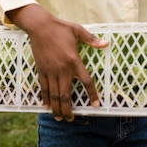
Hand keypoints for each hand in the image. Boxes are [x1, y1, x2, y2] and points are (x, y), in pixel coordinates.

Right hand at [7, 4, 108, 120]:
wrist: (40, 26)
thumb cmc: (60, 28)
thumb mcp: (78, 31)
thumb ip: (92, 40)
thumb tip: (106, 43)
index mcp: (74, 61)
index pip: (86, 81)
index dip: (92, 94)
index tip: (96, 104)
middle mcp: (62, 69)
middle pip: (66, 95)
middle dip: (68, 110)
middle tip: (70, 119)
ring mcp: (51, 71)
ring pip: (54, 95)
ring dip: (56, 108)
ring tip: (59, 118)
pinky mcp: (41, 70)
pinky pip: (43, 87)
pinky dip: (45, 98)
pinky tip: (47, 106)